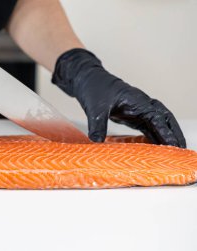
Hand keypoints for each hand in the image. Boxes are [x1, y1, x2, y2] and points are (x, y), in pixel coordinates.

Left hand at [52, 49, 185, 147]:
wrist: (87, 80)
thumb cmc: (94, 89)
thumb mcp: (94, 108)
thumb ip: (97, 124)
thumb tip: (97, 141)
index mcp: (137, 100)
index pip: (156, 118)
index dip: (165, 132)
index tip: (173, 145)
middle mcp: (142, 105)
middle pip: (165, 119)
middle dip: (174, 133)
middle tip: (182, 149)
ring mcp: (138, 110)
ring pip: (158, 123)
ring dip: (166, 136)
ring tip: (174, 151)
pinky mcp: (132, 115)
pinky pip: (147, 127)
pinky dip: (154, 136)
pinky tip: (156, 147)